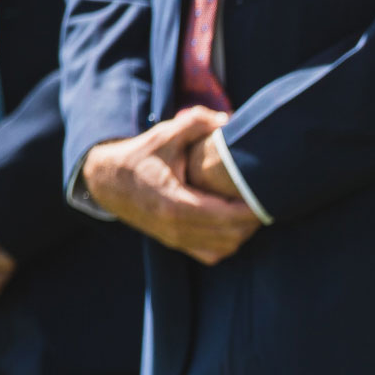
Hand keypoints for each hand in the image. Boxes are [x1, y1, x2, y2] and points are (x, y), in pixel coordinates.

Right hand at [81, 107, 259, 263]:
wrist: (107, 181)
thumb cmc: (140, 156)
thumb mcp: (165, 135)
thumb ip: (196, 123)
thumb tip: (229, 119)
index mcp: (175, 203)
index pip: (226, 216)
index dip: (251, 209)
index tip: (266, 195)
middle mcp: (176, 227)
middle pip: (230, 235)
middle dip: (252, 221)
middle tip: (266, 201)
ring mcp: (176, 239)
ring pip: (224, 249)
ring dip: (242, 233)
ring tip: (252, 211)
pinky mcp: (176, 244)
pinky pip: (212, 255)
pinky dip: (228, 243)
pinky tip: (233, 223)